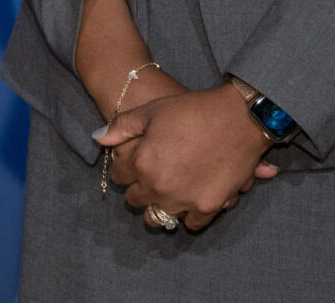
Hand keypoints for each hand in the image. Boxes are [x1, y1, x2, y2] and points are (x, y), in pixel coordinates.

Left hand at [99, 84, 280, 231]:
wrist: (236, 118)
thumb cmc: (191, 110)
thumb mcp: (151, 111)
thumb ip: (121, 127)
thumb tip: (98, 138)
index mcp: (141, 162)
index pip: (120, 177)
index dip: (124, 168)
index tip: (131, 163)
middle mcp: (159, 186)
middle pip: (136, 199)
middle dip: (138, 187)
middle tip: (148, 176)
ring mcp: (183, 200)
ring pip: (160, 216)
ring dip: (159, 205)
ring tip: (166, 192)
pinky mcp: (208, 207)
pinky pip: (191, 223)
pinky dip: (187, 215)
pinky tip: (187, 201)